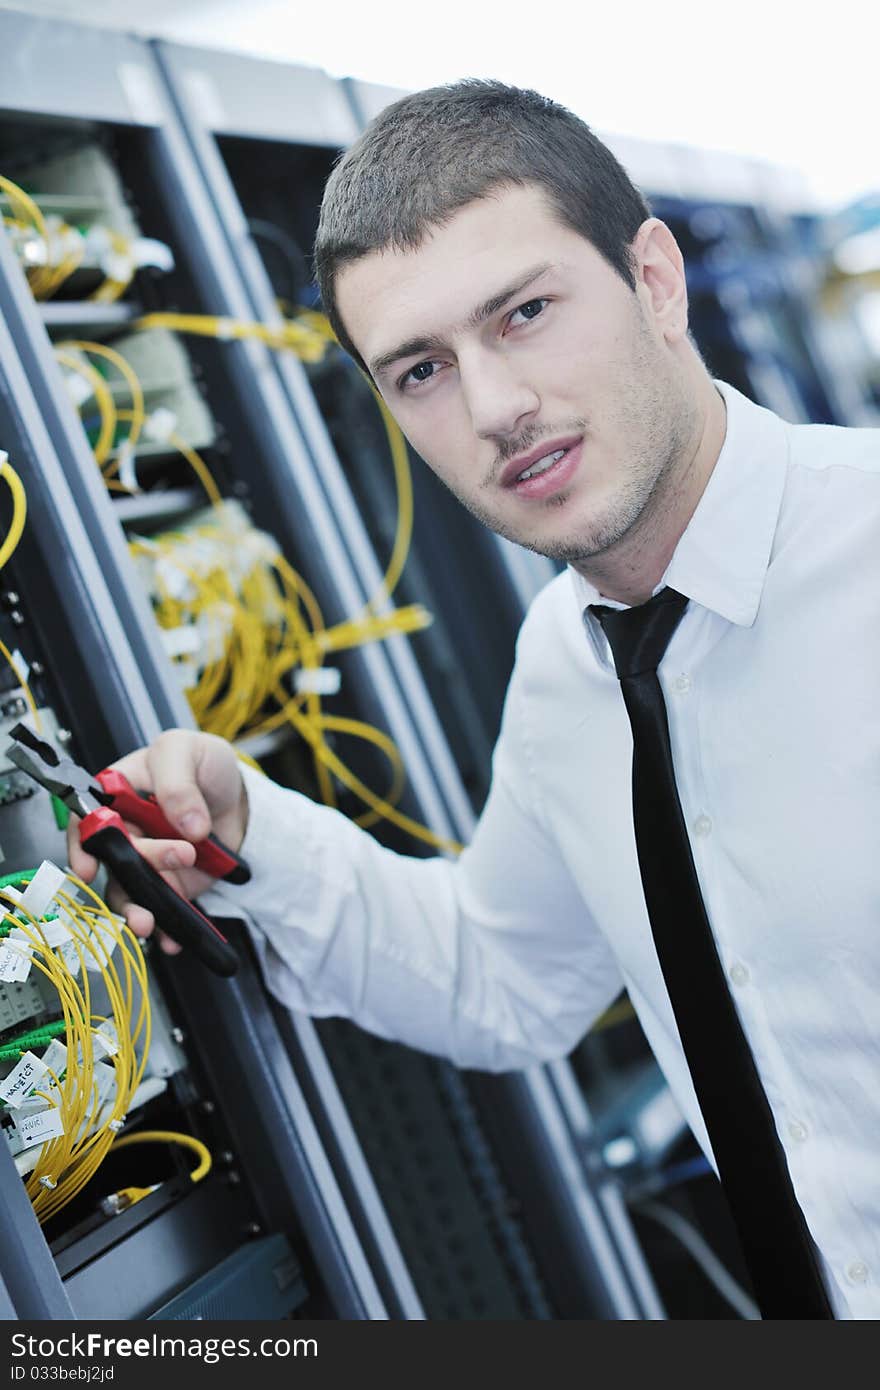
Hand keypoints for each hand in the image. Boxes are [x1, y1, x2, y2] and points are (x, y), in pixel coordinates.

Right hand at [65, 729, 248, 955]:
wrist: (239, 798)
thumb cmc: (204, 765)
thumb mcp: (188, 750)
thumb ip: (179, 781)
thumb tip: (185, 821)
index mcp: (116, 794)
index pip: (85, 821)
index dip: (82, 846)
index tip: (90, 866)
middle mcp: (126, 831)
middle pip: (113, 861)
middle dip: (136, 870)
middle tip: (180, 855)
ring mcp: (146, 862)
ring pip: (128, 893)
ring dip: (137, 910)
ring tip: (152, 921)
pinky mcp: (169, 884)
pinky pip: (160, 910)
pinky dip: (165, 928)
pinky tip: (171, 937)